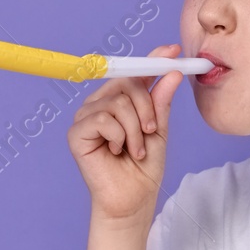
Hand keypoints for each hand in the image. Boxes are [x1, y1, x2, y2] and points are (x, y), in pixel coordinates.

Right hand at [67, 44, 185, 220]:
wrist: (133, 199)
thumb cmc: (144, 168)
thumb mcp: (159, 130)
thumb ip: (160, 102)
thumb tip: (172, 73)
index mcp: (119, 101)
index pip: (134, 72)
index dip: (153, 59)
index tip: (173, 51)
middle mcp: (100, 104)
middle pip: (125, 82)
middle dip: (145, 106)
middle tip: (150, 130)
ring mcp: (86, 117)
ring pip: (117, 102)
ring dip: (134, 129)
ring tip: (135, 149)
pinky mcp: (76, 133)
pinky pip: (103, 119)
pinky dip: (118, 136)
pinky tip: (117, 151)